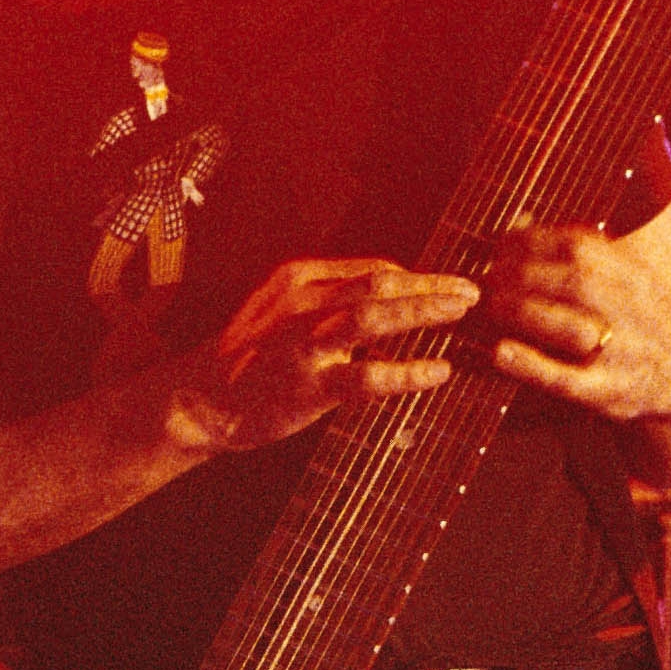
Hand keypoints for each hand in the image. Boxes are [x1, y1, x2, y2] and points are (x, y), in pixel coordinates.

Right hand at [167, 259, 478, 459]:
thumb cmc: (250, 355)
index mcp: (299, 279)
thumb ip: (330, 294)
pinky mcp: (307, 387)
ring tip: (460, 315)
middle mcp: (302, 304)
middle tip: (472, 291)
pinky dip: (407, 373)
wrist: (198, 399)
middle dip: (432, 286)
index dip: (418, 277)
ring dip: (423, 313)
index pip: (373, 270)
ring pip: (373, 318)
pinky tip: (437, 372)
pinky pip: (366, 377)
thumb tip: (391, 289)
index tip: (449, 286)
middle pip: (380, 284)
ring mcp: (303, 346)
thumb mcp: (283, 307)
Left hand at [481, 224, 670, 430]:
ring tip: (491, 306)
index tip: (502, 245)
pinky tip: (501, 352)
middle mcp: (632, 311)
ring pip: (570, 326)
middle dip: (520, 274)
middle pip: (572, 281)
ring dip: (522, 311)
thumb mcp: (629, 278)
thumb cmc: (644, 320)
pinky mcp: (609, 392)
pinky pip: (567, 380)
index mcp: (634, 276)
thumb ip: (582, 253)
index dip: (534, 242)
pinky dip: (532, 365)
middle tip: (488, 278)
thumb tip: (520, 224)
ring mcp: (622, 353)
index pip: (580, 246)